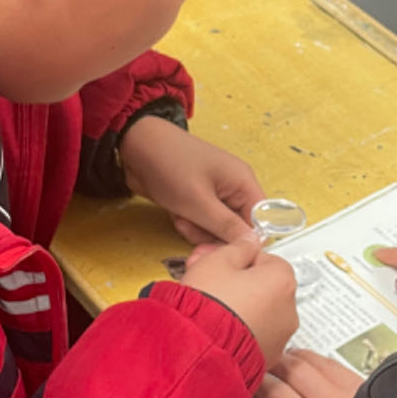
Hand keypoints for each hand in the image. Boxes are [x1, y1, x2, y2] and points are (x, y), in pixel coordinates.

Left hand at [119, 116, 265, 244]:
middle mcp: (234, 188)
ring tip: (181, 219)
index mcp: (243, 182)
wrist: (136, 147)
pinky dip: (190, 223)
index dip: (245, 239)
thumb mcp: (199, 203)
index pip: (260, 220)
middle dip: (214, 234)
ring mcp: (215, 193)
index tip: (224, 251)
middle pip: (237, 227)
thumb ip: (228, 227)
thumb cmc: (171, 168)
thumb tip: (256, 244)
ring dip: (198, 230)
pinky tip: (176, 215)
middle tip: (192, 229)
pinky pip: (202, 221)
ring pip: (217, 227)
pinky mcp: (198, 198)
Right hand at [181, 233, 298, 368]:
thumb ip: (239, 247)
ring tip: (208, 308)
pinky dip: (239, 331)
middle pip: (262, 287)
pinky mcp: (266, 359)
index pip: (265, 259)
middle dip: (236, 283)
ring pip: (258, 313)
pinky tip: (215, 328)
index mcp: (283, 280)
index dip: (237, 260)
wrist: (198, 349)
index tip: (216, 262)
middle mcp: (289, 310)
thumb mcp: (218, 260)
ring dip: (238, 307)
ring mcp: (280, 337)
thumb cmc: (208, 303)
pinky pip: (253, 336)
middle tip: (206, 281)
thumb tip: (249, 242)